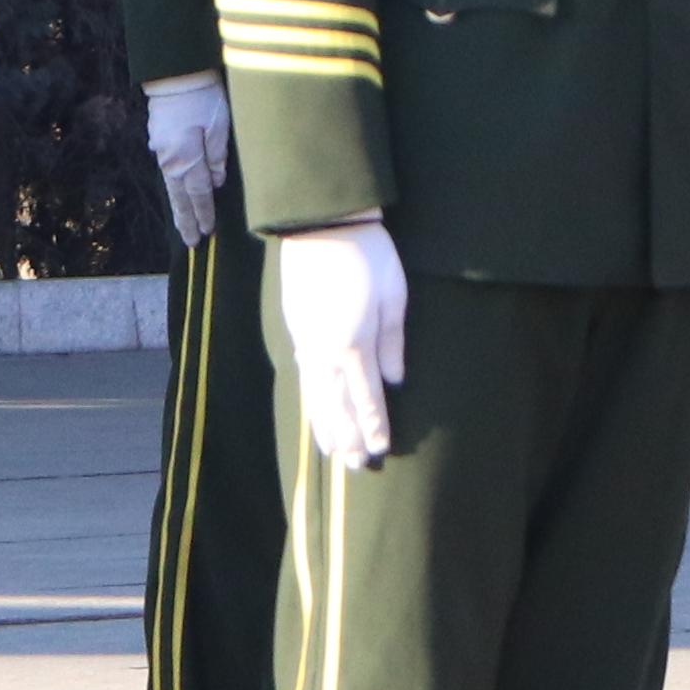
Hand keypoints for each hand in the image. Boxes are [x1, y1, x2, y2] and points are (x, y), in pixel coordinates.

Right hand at [142, 72, 233, 253]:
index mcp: (185, 160)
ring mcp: (161, 151)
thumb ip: (217, 158)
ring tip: (184, 226)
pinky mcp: (159, 140)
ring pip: (172, 187)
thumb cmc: (202, 97)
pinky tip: (178, 194)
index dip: (205, 214)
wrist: (175, 73)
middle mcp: (169, 161)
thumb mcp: (218, 126)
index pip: (198, 195)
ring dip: (179, 208)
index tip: (208, 233)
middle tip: (191, 243)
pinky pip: (169, 173)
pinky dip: (175, 189)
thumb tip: (215, 183)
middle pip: (180, 198)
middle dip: (187, 221)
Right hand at [273, 216, 408, 470]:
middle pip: (336, 405)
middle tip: (355, 466)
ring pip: (314, 394)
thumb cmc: (368, 255)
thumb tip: (395, 381)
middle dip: (347, 437)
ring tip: (332, 451)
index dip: (373, 426)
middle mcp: (326, 350)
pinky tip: (314, 408)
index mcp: (354, 344)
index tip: (380, 450)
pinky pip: (303, 374)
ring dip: (325, 426)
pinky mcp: (295, 327)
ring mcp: (305, 340)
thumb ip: (393, 343)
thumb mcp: (394, 297)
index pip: (366, 398)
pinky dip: (309, 398)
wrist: (322, 224)